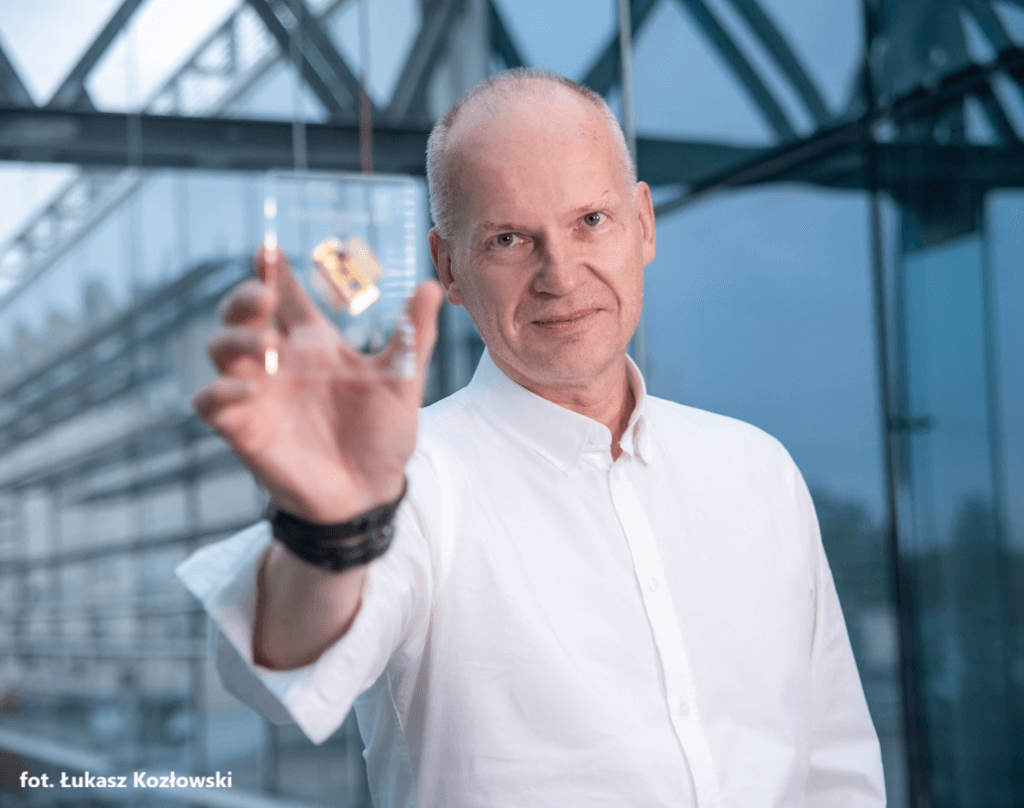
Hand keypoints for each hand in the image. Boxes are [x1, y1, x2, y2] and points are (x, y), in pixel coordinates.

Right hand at [192, 245, 444, 522]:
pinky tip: (248, 389)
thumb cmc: (385, 434)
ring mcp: (260, 393)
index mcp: (316, 344)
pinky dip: (219, 390)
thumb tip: (431, 286)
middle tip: (263, 295)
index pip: (286, 294)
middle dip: (244, 296)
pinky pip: (210, 402)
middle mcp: (282, 361)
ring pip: (220, 348)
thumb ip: (413, 336)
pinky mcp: (245, 428)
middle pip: (242, 312)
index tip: (267, 248)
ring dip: (235, 338)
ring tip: (267, 344)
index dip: (272, 268)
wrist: (374, 492)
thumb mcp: (403, 382)